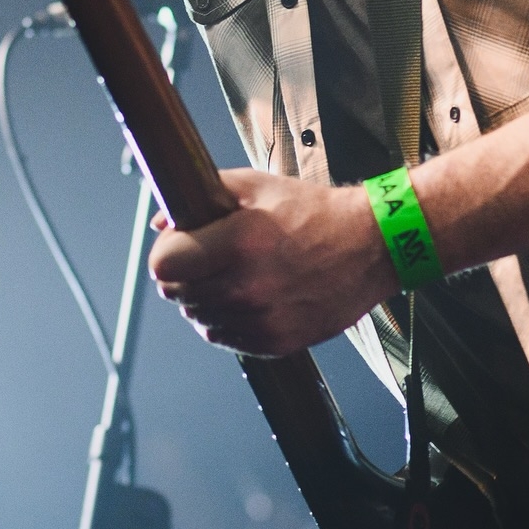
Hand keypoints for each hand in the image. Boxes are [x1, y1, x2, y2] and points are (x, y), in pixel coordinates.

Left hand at [148, 167, 396, 355]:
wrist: (368, 247)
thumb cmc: (311, 211)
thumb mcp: (253, 186)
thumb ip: (201, 195)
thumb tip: (160, 220)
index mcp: (239, 242)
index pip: (164, 266)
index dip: (165, 253)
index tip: (176, 246)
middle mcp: (248, 287)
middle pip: (176, 294)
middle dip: (181, 275)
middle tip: (201, 259)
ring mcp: (263, 320)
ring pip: (198, 318)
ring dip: (203, 299)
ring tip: (228, 275)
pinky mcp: (277, 343)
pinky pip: (225, 338)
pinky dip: (226, 320)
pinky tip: (245, 297)